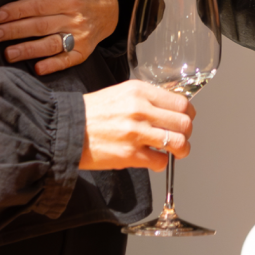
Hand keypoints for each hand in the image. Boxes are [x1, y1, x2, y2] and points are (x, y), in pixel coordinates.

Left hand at [0, 0, 118, 74]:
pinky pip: (67, 60)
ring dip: (29, 50)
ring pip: (50, 45)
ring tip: (9, 53)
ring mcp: (79, 37)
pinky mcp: (83, 52)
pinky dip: (53, 65)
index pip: (39, 6)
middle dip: (15, 31)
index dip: (18, 11)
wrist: (112, 9)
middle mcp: (74, 19)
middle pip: (40, 26)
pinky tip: (38, 68)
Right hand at [79, 80, 193, 170]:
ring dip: (181, 149)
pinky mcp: (129, 154)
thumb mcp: (122, 93)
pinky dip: (161, 163)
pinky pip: (160, 161)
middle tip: (181, 137)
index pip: (181, 102)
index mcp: (140, 91)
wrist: (66, 129)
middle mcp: (141, 109)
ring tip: (175, 151)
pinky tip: (153, 160)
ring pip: (178, 142)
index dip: (188, 114)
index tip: (184, 119)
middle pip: (184, 122)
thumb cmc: (93, 113)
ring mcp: (136, 132)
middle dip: (187, 132)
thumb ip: (147, 99)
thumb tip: (170, 111)